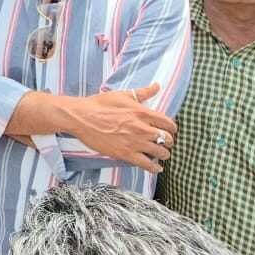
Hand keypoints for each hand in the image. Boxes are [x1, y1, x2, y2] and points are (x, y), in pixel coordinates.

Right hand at [62, 83, 176, 173]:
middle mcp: (141, 128)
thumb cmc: (100, 104)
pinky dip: (155, 168)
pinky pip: (146, 164)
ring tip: (163, 155)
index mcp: (142, 112)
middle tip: (167, 143)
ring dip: (164, 154)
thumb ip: (142, 92)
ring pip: (160, 152)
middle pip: (167, 139)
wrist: (82, 118)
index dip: (172, 128)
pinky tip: (157, 168)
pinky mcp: (125, 154)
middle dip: (169, 141)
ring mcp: (134, 142)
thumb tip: (157, 85)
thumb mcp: (122, 95)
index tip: (171, 130)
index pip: (167, 123)